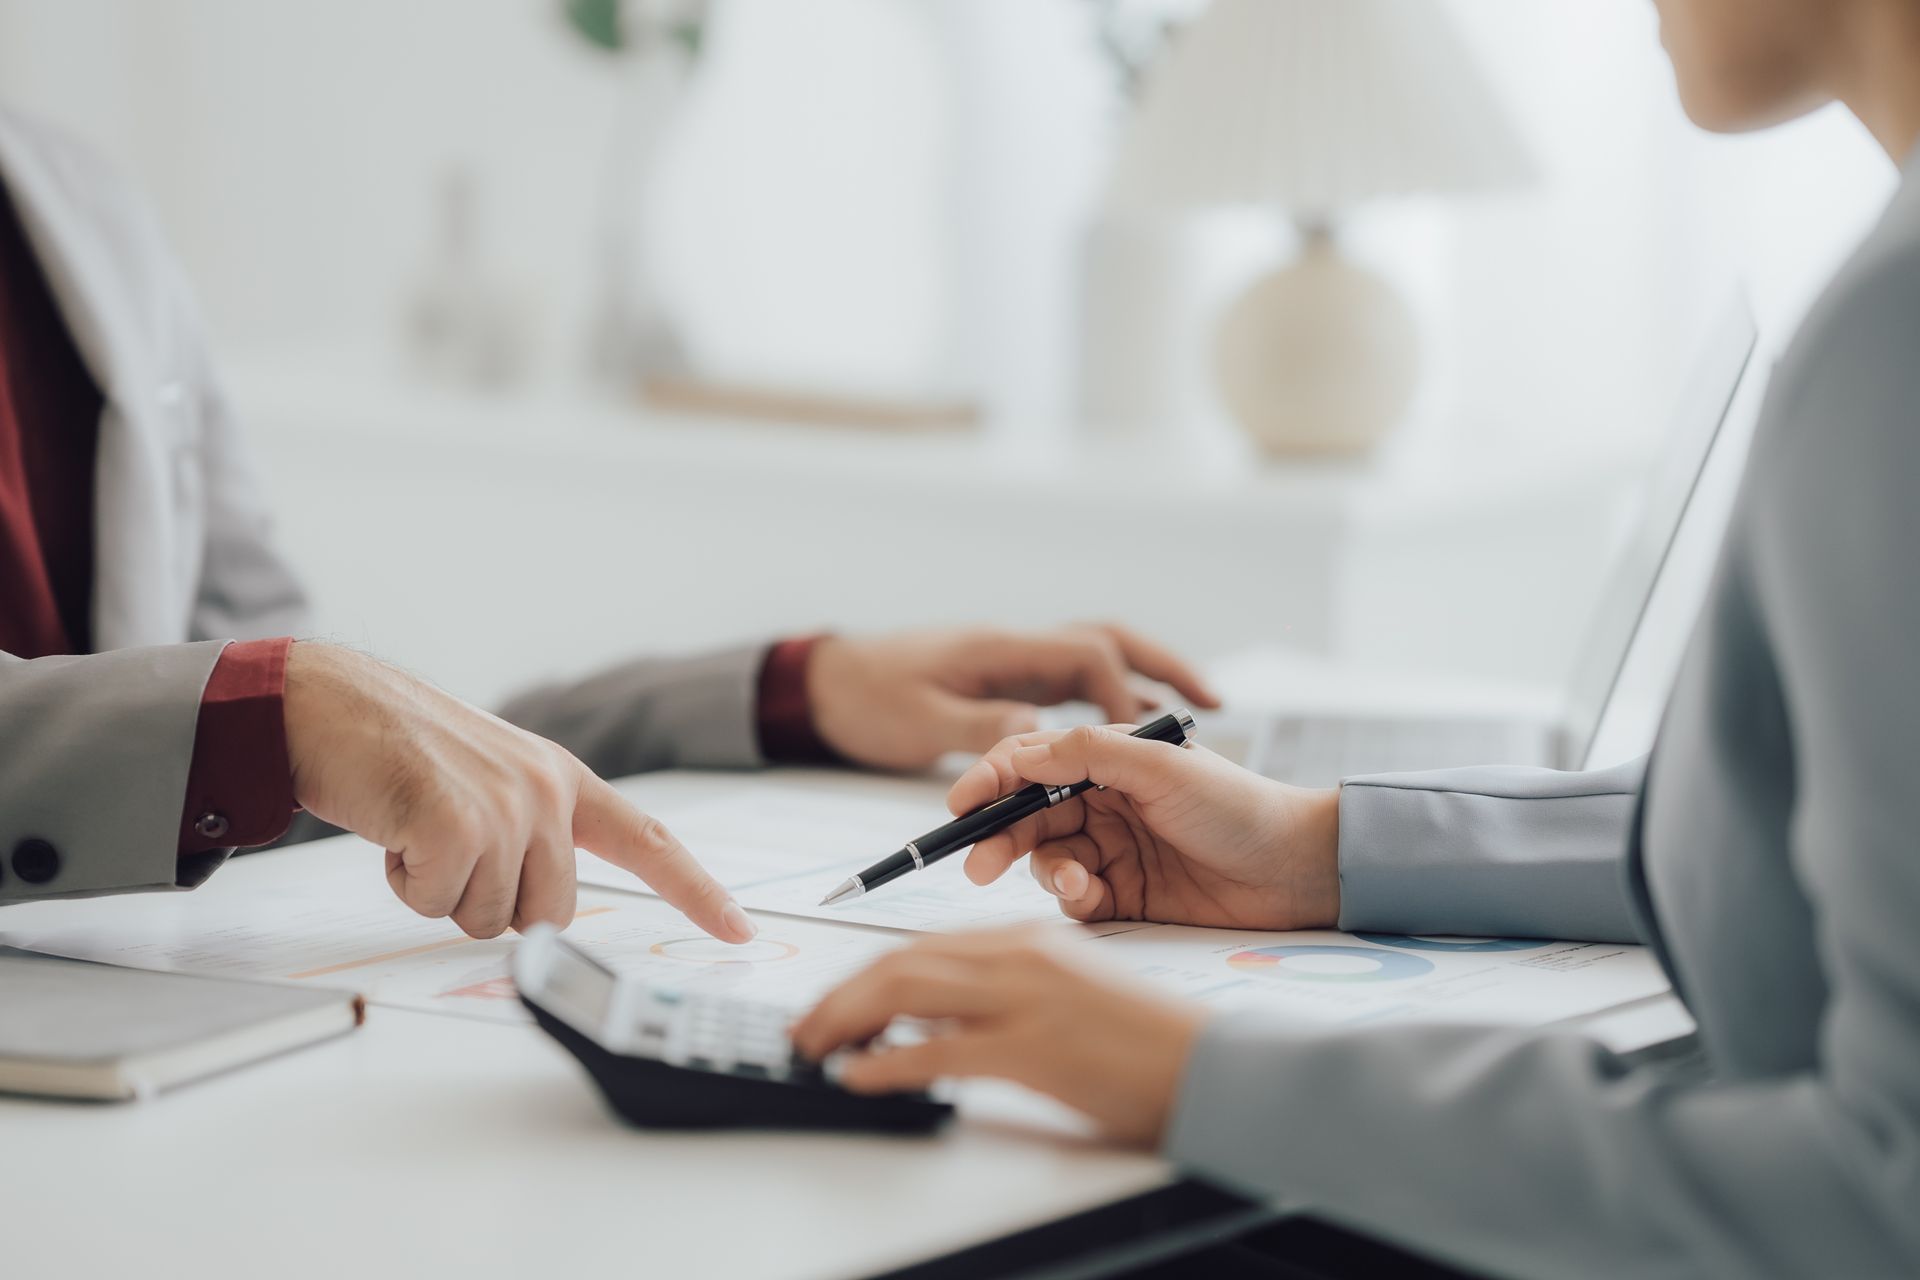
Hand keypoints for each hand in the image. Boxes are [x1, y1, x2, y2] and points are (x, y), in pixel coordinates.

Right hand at [283, 643, 754, 942]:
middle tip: (444, 845)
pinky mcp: (457, 824)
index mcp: (561, 779)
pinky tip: (392, 829)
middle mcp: (546, 789)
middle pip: (547, 913)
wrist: (327, 703)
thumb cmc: (399, 752)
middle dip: (489, 902)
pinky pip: (438, 904)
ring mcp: (506, 805)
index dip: (695, 891)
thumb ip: (532, 834)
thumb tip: (540, 912)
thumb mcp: (489, 780)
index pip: (648, 841)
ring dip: (440, 890)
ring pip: (489, 918)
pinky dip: (405, 882)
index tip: (738, 930)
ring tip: (414, 827)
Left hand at [791, 927, 1205, 1145]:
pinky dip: (886, 1063)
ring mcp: (1025, 999)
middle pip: (903, 963)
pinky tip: (859, 1075)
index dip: (868, 974)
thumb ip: (1007, 994)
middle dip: (842, 994)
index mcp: (1030, 939)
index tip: (837, 1001)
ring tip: (815, 1045)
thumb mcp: (1068, 995)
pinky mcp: (1032, 1049)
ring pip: (907, 992)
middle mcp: (1021, 956)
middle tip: (807, 1027)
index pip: (925, 947)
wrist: (1209, 1065)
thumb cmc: (1145, 1042)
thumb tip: (936, 1024)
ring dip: (847, 1019)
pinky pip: (936, 1053)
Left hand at [806, 624, 1220, 771]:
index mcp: (1002, 649)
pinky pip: (1073, 682)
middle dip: (1164, 666)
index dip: (1123, 699)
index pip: (1087, 659)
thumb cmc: (864, 699)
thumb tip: (1043, 742)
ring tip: (1195, 713)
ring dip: (1145, 681)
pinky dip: (1109, 700)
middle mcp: (1018, 647)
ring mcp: (1014, 660)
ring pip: (1097, 659)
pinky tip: (1128, 735)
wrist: (819, 681)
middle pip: (1109, 641)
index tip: (1144, 744)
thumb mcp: (920, 721)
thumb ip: (983, 727)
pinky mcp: (1006, 678)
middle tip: (1213, 703)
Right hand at [952, 725, 1341, 930]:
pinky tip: (1092, 896)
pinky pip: (1075, 899)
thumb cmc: (1237, 806)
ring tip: (1073, 881)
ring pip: (1046, 860)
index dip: (990, 781)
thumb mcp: (1161, 766)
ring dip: (1045, 870)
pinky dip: (1072, 898)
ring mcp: (1112, 850)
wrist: (1296, 871)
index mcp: (1108, 760)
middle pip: (1027, 816)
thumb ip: (1088, 753)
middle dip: (999, 837)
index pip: (1031, 763)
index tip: (960, 805)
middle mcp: (1103, 801)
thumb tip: (1019, 751)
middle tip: (977, 864)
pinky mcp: (1124, 897)